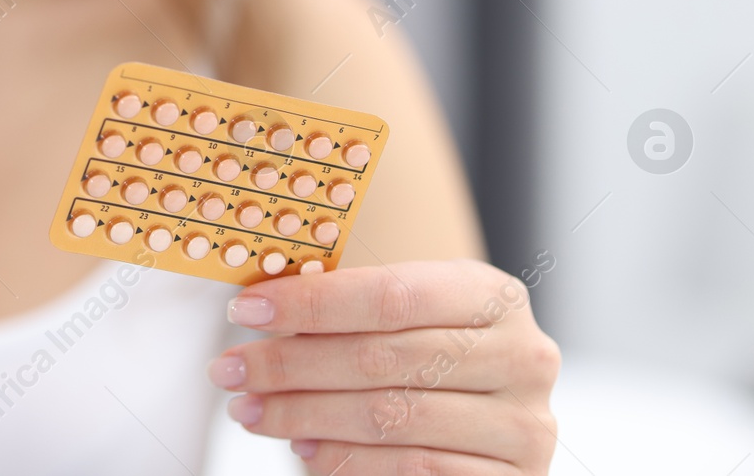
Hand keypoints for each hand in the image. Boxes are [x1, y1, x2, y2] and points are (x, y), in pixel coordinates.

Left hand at [209, 260, 559, 474]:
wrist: (483, 418)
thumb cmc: (426, 356)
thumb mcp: (402, 319)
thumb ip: (347, 306)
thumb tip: (259, 300)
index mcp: (494, 296)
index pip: (391, 295)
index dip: (312, 303)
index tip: (246, 310)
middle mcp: (522, 356)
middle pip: (383, 359)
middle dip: (292, 365)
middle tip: (230, 371)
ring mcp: (524, 425)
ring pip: (391, 418)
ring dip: (304, 415)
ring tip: (251, 410)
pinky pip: (414, 470)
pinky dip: (346, 461)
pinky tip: (303, 448)